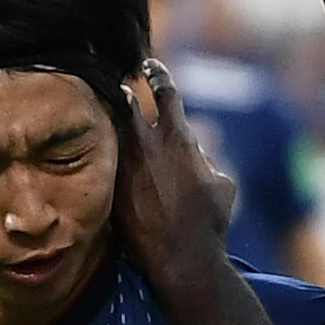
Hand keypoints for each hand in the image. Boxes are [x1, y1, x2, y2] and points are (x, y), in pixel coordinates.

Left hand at [116, 58, 239, 270]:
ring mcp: (125, 167)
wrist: (182, 259)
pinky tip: (101, 156)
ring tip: (111, 116)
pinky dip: (106, 155)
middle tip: (121, 86)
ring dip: (112, 122)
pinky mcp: (111, 190)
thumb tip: (195, 153)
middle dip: (125, 92)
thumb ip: (206, 160)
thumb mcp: (222, 184)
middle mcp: (147, 145)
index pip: (166, 92)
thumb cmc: (210, 223)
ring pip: (112, 132)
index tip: (151, 65)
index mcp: (178, 138)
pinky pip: (106, 164)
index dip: (158, 74)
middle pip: (128, 104)